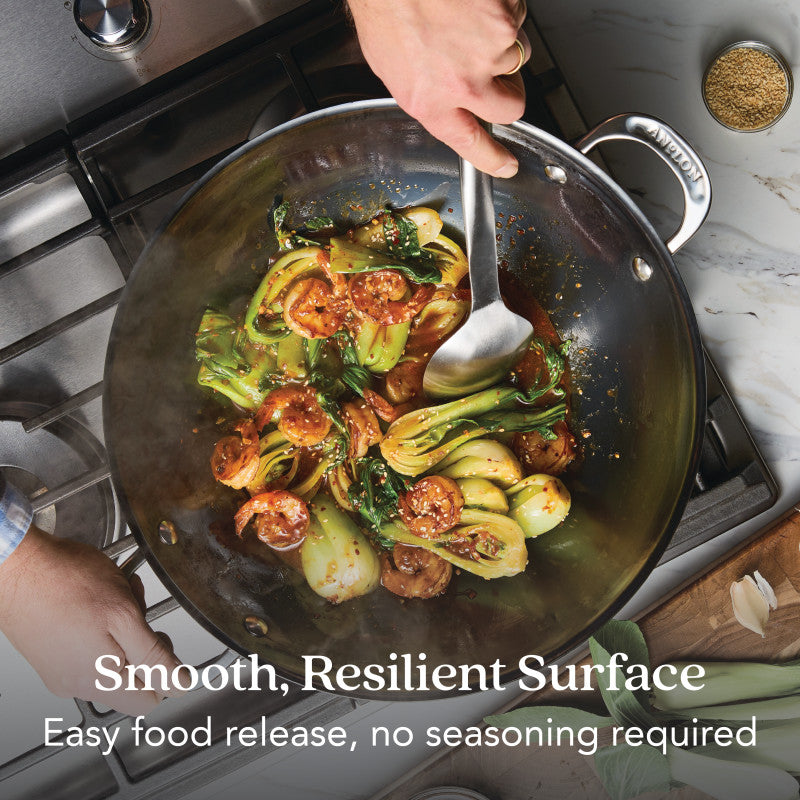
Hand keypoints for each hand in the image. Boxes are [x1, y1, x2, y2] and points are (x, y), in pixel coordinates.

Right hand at [0, 525, 181, 714]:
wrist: (17, 566)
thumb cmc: (64, 583)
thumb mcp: (125, 616)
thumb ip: (154, 656)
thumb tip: (179, 684)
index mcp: (100, 681)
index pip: (150, 699)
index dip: (165, 668)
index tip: (162, 638)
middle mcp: (77, 684)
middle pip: (131, 677)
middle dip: (144, 640)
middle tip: (140, 610)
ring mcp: (61, 670)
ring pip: (112, 657)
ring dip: (125, 626)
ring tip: (119, 595)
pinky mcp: (51, 655)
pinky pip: (89, 648)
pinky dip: (103, 624)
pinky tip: (100, 597)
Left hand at [348, 0, 529, 176]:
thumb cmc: (386, 7)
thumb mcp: (390, 65)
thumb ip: (426, 89)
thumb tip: (442, 98)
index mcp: (431, 101)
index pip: (470, 144)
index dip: (493, 159)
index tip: (506, 165)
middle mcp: (464, 82)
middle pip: (510, 107)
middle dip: (508, 94)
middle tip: (496, 78)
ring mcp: (490, 49)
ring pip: (517, 57)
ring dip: (501, 44)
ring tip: (469, 22)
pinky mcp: (507, 17)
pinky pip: (517, 18)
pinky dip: (502, 10)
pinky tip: (474, 2)